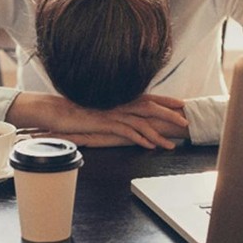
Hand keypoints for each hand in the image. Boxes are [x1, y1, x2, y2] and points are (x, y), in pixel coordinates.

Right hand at [7, 93, 188, 149]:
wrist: (55, 111)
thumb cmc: (77, 111)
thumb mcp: (100, 110)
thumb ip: (114, 111)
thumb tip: (127, 117)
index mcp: (119, 98)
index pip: (148, 97)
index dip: (166, 100)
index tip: (182, 104)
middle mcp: (119, 102)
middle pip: (150, 107)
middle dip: (170, 114)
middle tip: (186, 122)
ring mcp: (112, 112)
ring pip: (142, 121)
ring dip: (159, 132)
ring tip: (172, 144)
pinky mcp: (104, 122)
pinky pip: (126, 131)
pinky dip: (140, 138)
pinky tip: (150, 146)